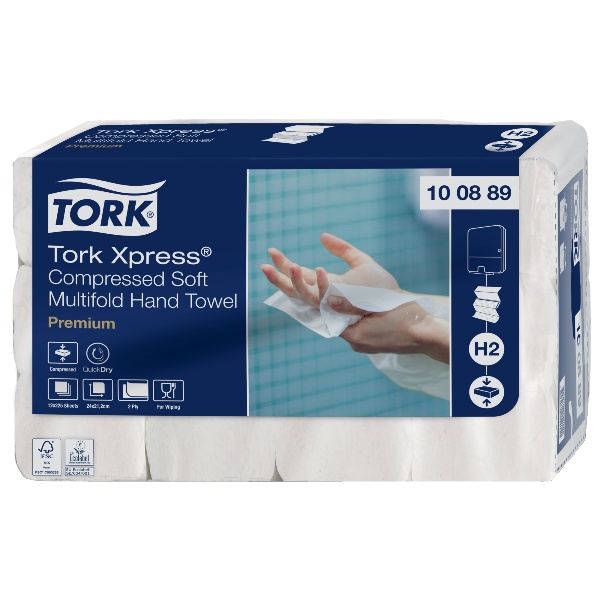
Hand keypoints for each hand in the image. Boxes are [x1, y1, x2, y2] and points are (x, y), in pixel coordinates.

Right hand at [260, 233, 399, 307]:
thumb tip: (321, 236)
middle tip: (265, 264)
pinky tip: (320, 270)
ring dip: (298, 282)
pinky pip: (331, 304)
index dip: (286, 266)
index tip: (273, 252)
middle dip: (280, 278)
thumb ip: (343, 250)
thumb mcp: (362, 264)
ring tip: (290, 265)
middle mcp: (328, 300)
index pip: (302, 277)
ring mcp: (335, 311)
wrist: (403, 313)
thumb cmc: (384, 292)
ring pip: (309, 299)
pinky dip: (324, 287)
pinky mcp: (344, 319)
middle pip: (298, 291)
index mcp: (329, 286)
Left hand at [328, 296, 449, 363]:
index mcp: (355, 337)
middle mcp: (358, 344)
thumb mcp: (377, 305)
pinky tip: (365, 304)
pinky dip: (360, 316)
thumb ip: (351, 304)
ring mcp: (367, 345)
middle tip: (338, 286)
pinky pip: (361, 327)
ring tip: (351, 293)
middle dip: (338, 304)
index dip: (327, 299)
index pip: (331, 317)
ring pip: (351, 323)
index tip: (327, 282)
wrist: (428, 334)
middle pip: (339, 321)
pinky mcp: (375, 343)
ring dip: (350, 309)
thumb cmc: (406, 317)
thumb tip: (330, 300)